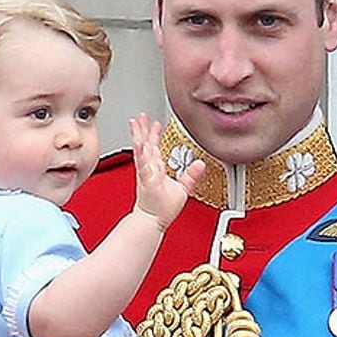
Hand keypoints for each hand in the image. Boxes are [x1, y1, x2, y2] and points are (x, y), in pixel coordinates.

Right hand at [130, 113, 204, 229]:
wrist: (153, 221)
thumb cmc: (163, 208)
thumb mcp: (183, 188)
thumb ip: (191, 175)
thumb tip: (200, 164)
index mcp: (156, 170)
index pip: (155, 148)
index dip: (155, 135)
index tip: (156, 123)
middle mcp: (150, 169)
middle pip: (146, 144)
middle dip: (143, 130)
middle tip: (142, 116)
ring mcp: (146, 173)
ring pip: (142, 151)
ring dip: (139, 136)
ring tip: (137, 123)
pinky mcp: (146, 179)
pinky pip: (143, 165)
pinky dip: (141, 154)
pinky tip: (140, 144)